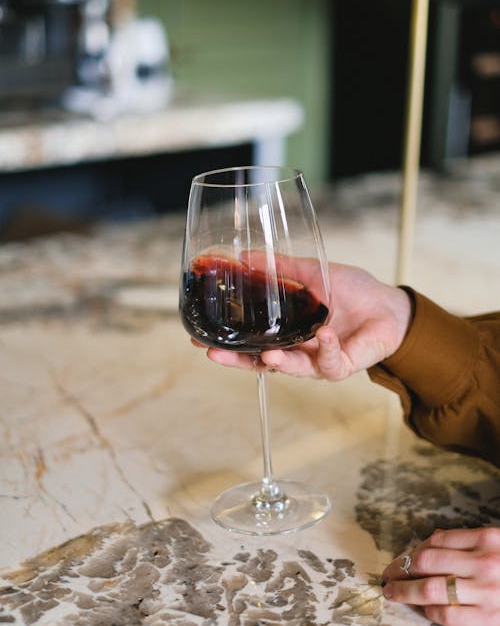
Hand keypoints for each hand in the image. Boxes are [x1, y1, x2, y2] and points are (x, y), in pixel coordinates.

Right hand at [204, 260, 411, 380]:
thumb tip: (243, 255)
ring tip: (266, 354)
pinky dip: (326, 349)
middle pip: (259, 363)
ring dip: (278, 362)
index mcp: (286, 332)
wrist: (390, 305)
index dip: (226, 343)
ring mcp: (318, 361)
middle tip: (213, 353)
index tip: (198, 338)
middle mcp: (297, 350)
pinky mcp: (342, 366)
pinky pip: (329, 363)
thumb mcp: (311, 273)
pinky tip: (324, 334)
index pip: (249, 343)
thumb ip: (279, 268)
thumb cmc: (353, 291)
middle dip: (237, 360)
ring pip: (291, 369)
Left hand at [382, 528, 499, 625]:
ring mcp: (487, 592)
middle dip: (402, 567)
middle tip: (389, 573)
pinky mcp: (489, 621)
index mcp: (489, 539)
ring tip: (393, 592)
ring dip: (406, 590)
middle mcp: (485, 563)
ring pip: (431, 588)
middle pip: (427, 561)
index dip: (416, 549)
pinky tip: (424, 609)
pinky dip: (429, 610)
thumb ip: (471, 541)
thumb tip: (433, 540)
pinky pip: (447, 614)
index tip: (405, 557)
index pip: (438, 540)